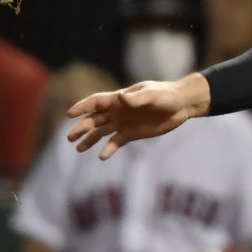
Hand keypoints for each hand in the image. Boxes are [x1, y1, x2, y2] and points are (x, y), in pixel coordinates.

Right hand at [67, 72, 210, 159]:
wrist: (181, 105)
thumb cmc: (166, 95)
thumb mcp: (153, 95)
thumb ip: (136, 98)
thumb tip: (120, 98)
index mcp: (119, 99)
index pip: (96, 102)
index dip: (82, 107)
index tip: (69, 114)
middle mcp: (118, 111)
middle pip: (94, 119)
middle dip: (82, 127)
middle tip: (70, 138)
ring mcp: (124, 123)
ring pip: (102, 132)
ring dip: (90, 139)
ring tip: (78, 149)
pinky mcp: (132, 133)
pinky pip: (116, 142)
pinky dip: (109, 149)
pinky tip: (102, 156)